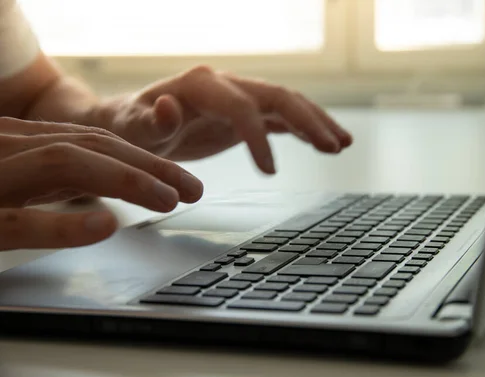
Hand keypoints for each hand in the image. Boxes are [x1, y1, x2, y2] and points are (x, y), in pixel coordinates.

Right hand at [0, 117, 202, 250]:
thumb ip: (42, 182)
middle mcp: (6, 148)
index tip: (179, 180)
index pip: (90, 144)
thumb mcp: (4, 181)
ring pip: (64, 164)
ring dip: (125, 180)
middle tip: (193, 188)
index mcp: (16, 144)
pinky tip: (106, 225)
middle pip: (90, 147)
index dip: (141, 159)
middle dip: (149, 166)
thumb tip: (97, 201)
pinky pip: (17, 221)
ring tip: (167, 200)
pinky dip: (65, 223)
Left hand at [94, 66, 352, 173]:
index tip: (270, 172)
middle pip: (277, 96)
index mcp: (201, 85)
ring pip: (287, 104)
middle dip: (308, 121)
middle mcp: (226, 84)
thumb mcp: (132, 127)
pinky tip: (326, 143)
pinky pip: (281, 118)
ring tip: (342, 144)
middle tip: (334, 147)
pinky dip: (305, 129)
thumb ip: (150, 120)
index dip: (258, 138)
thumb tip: (168, 106)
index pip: (241, 106)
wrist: (135, 122)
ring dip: (316, 123)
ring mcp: (239, 97)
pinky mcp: (246, 113)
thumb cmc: (131, 126)